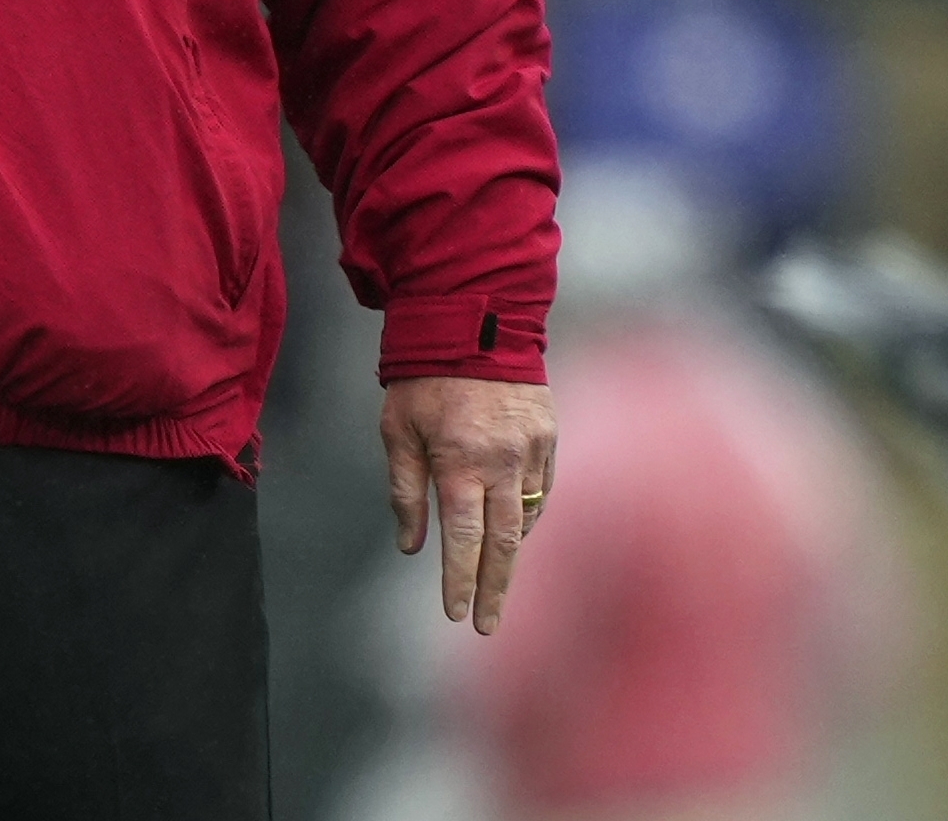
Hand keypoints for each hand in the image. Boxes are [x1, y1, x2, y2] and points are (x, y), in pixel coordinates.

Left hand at [381, 375, 555, 635]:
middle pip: (504, 543)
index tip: (456, 616)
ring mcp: (533, 451)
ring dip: (511, 554)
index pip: (463, 539)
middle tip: (487, 626)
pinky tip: (513, 531)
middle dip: (494, 589)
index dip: (460, 581)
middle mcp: (503, 463)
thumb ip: (405, 490)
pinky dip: (528, 515)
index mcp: (460, 462)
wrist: (474, 320)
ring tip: (493, 582)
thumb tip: (410, 546)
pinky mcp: (550, 437)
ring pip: (527, 519)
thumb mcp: (397, 429)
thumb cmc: (423, 377)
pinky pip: (542, 490)